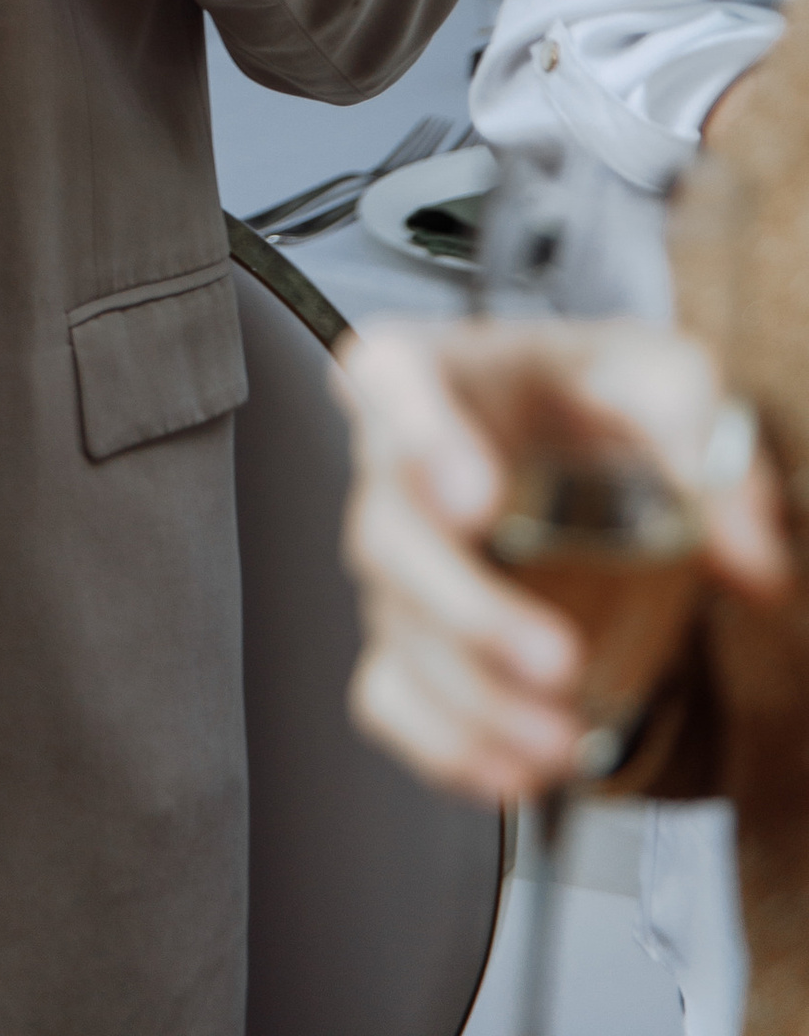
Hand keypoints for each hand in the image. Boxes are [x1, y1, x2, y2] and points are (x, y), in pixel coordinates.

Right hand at [336, 319, 787, 802]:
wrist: (590, 456)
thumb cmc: (601, 399)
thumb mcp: (667, 376)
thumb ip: (703, 439)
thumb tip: (749, 554)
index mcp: (439, 370)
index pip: (388, 375)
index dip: (416, 436)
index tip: (475, 497)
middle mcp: (399, 462)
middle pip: (391, 534)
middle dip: (469, 611)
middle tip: (557, 659)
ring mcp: (400, 558)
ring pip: (401, 631)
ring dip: (476, 699)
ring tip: (562, 740)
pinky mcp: (408, 636)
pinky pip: (393, 699)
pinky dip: (446, 745)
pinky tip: (515, 768)